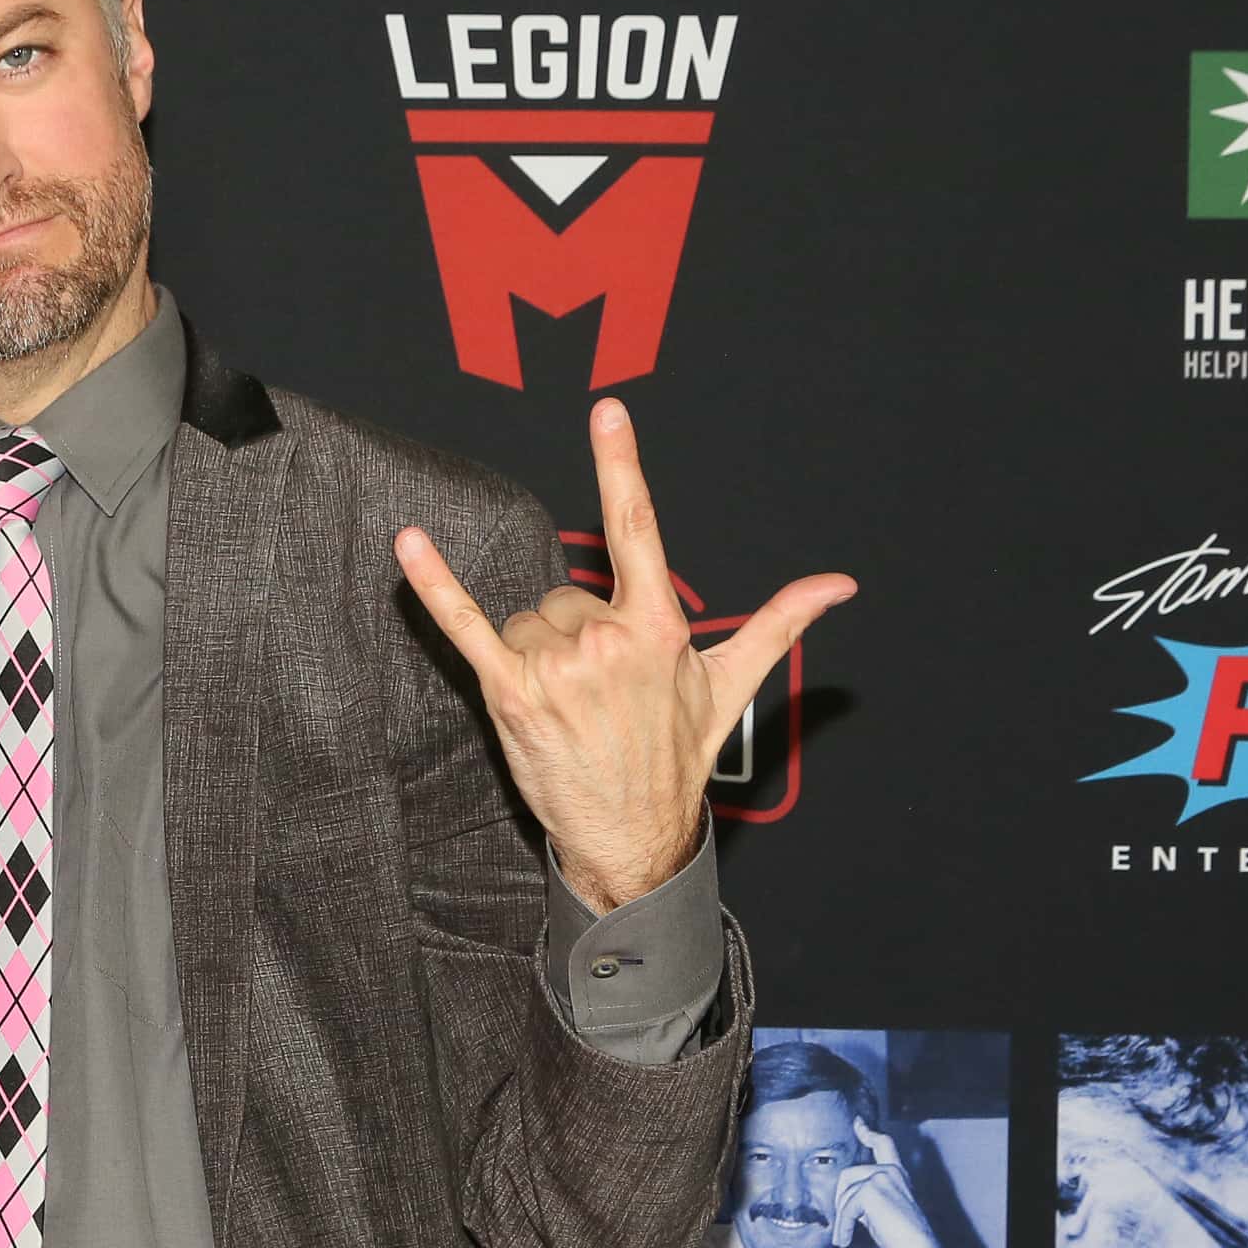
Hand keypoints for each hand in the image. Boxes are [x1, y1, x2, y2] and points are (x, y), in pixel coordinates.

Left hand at [395, 400, 850, 909]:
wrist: (635, 835)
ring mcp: (557, 668)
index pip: (636, 528)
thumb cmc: (678, 758)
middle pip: (563, 596)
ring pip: (525, 624)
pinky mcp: (510, 695)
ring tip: (565, 708)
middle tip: (596, 694)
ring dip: (536, 659)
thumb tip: (839, 584)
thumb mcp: (732, 684)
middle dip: (573, 637)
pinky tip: (409, 544)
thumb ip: (778, 621)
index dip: (620, 465)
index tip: (606, 412)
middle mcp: (606, 640)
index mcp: (657, 626)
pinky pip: (466, 624)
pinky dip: (434, 584)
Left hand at [832, 1120, 947, 1247]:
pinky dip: (843, 1226)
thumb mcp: (882, 1210)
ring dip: (842, 1219)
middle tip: (843, 1224)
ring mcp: (881, 1177)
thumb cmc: (901, 1236)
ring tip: (844, 1237)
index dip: (868, 1132)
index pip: (883, 1145)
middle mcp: (890, 1171)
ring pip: (845, 1194)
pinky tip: (845, 1239)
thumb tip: (843, 1199)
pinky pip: (846, 1207)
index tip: (858, 1122)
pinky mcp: (872, 1190)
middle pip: (847, 1176)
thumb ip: (867, 1196)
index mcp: (896, 1173)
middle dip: (841, 1201)